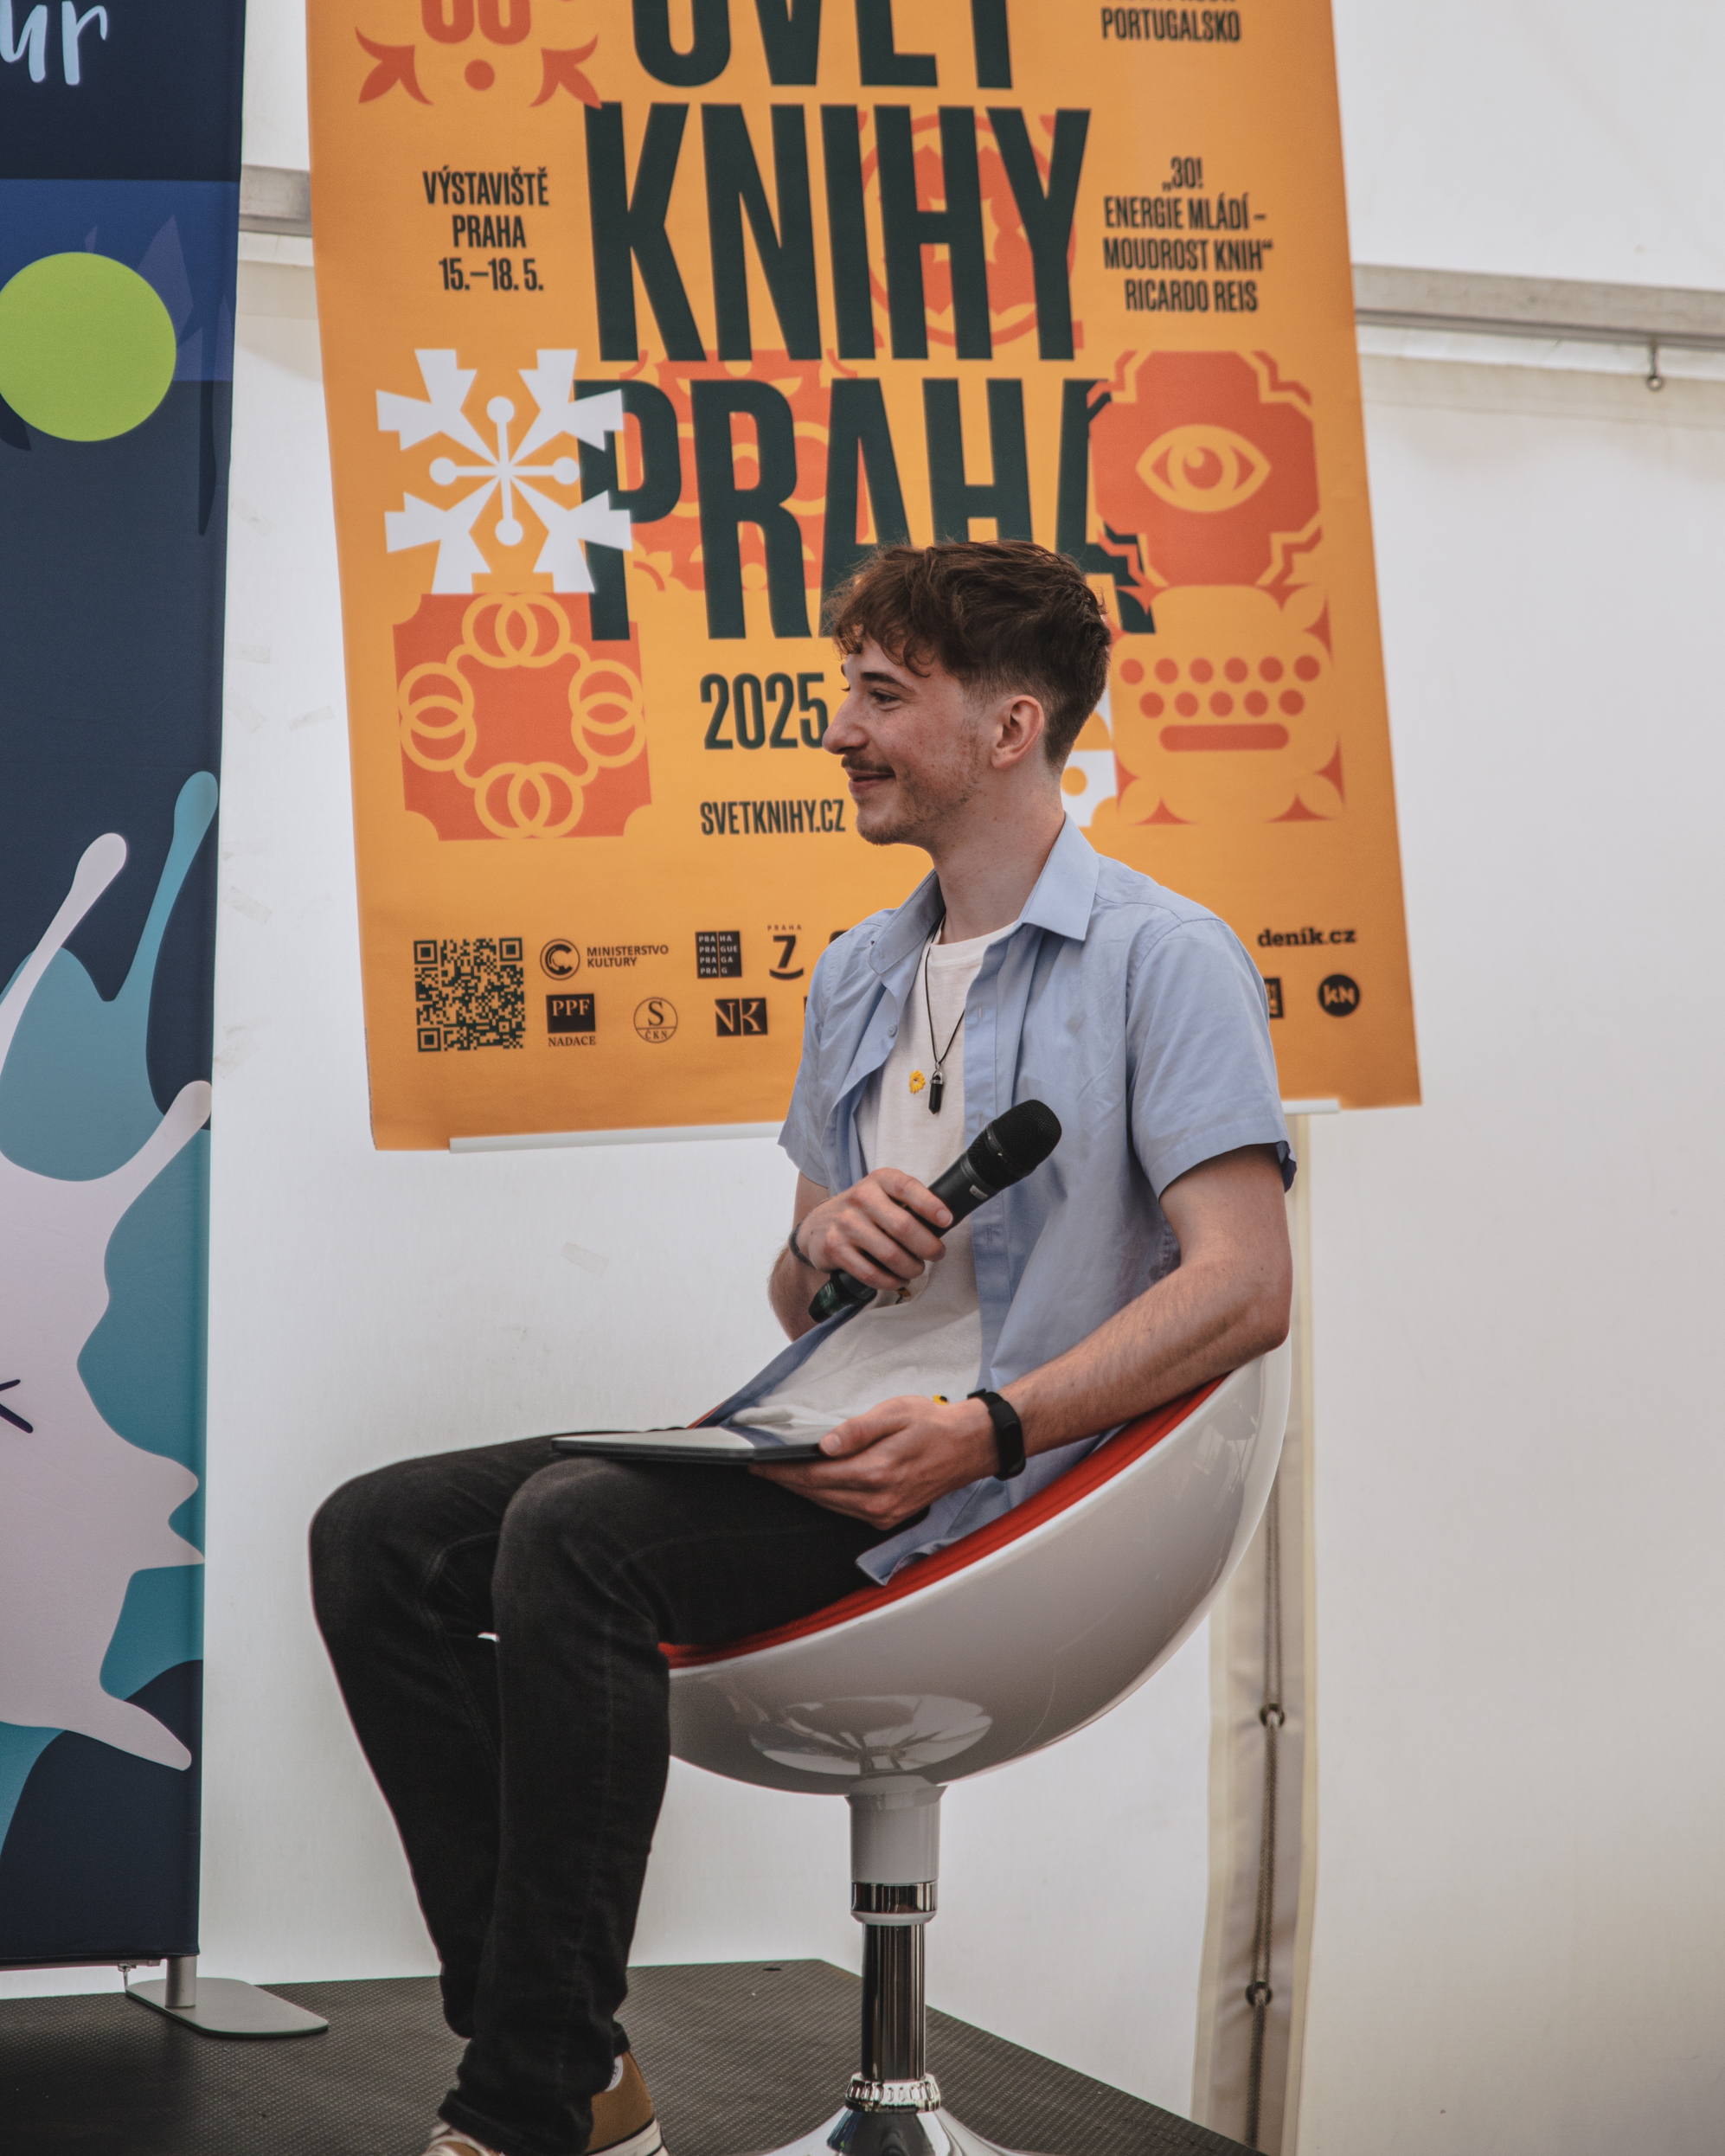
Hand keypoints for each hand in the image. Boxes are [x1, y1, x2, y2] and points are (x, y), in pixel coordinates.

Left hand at [751, 1393, 999, 1528]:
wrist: (970, 1446)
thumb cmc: (934, 1424)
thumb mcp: (895, 1413)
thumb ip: (858, 1430)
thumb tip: (824, 1445)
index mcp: (878, 1472)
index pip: (815, 1476)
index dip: (782, 1471)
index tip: (757, 1464)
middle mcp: (879, 1500)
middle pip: (817, 1494)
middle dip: (786, 1481)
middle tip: (759, 1468)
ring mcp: (884, 1513)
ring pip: (829, 1505)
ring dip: (802, 1491)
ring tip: (779, 1474)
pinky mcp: (889, 1516)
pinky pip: (846, 1510)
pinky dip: (825, 1497)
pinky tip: (813, 1484)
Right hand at [795, 1170, 951, 1293]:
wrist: (818, 1226)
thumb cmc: (864, 1212)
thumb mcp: (883, 1195)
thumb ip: (910, 1203)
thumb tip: (946, 1223)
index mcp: (878, 1180)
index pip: (907, 1187)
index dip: (930, 1205)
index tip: (946, 1220)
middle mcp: (860, 1197)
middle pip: (903, 1226)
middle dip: (928, 1246)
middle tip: (936, 1254)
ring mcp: (845, 1223)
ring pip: (889, 1254)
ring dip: (911, 1268)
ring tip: (916, 1269)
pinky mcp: (834, 1248)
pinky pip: (870, 1273)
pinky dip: (890, 1281)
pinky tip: (897, 1280)